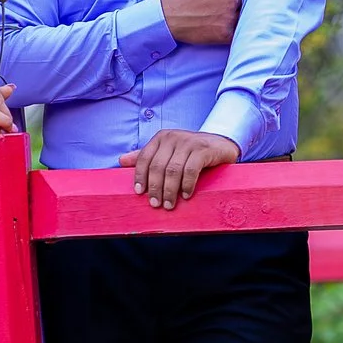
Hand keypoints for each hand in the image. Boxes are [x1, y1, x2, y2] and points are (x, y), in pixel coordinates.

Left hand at [118, 129, 241, 208]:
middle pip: (158, 166)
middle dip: (155, 188)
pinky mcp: (203, 149)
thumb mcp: (168, 152)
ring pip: (173, 170)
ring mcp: (189, 142)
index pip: (144, 158)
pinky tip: (186, 195)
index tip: (140, 193)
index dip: (140, 176)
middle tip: (156, 204)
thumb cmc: (191, 152)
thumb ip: (147, 156)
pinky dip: (187, 185)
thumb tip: (121, 161)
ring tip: (169, 204)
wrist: (221, 144)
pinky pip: (191, 170)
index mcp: (161, 138)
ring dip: (170, 190)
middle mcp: (173, 137)